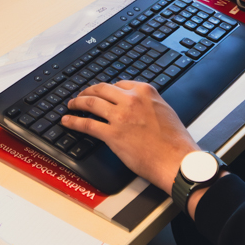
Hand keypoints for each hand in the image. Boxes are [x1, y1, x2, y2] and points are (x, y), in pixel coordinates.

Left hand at [61, 81, 198, 192]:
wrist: (176, 160)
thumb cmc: (174, 141)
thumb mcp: (164, 111)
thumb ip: (148, 104)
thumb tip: (137, 107)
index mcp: (145, 92)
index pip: (118, 84)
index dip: (106, 89)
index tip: (100, 92)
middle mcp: (131, 100)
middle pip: (101, 90)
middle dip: (87, 92)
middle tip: (81, 96)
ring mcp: (120, 116)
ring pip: (91, 103)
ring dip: (77, 103)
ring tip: (71, 105)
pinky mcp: (112, 134)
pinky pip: (87, 124)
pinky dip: (73, 122)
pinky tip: (67, 121)